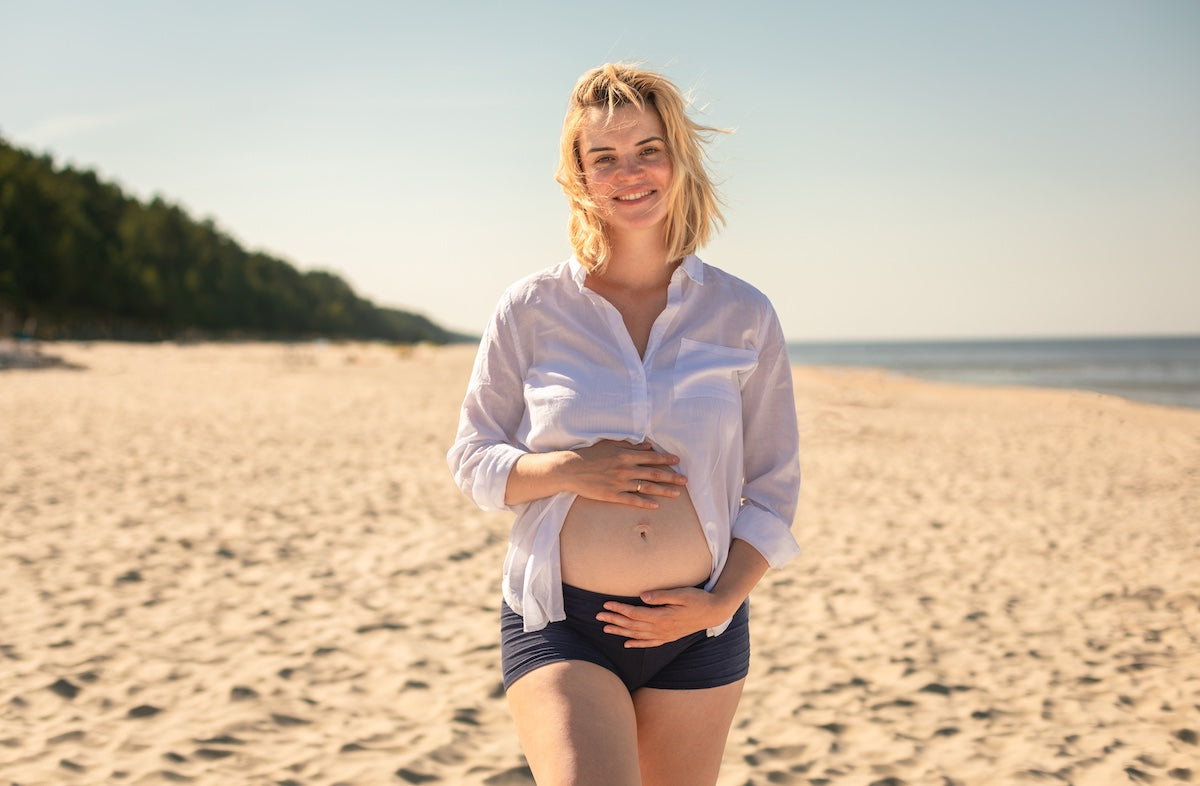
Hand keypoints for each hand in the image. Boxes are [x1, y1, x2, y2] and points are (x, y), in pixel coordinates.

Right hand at [563, 439, 687, 508]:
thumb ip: (630, 446)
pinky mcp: (612, 495)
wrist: (571, 469)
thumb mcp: (610, 445)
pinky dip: (645, 503)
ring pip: (647, 487)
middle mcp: (625, 469)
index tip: (677, 461)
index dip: (666, 459)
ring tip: (677, 494)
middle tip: (685, 480)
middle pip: (654, 473)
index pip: (651, 457)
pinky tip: (656, 506)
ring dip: (664, 490)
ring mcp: (620, 483)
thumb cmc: (590, 455)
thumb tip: (648, 446)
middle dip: (671, 477)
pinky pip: (632, 500)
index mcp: (625, 455)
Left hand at [596, 586, 735, 647]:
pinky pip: (649, 643)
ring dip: (621, 632)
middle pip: (632, 626)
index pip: (635, 614)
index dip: (619, 609)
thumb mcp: (681, 593)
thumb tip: (642, 596)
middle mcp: (661, 629)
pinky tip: (626, 644)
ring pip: (637, 635)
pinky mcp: (669, 637)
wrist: (714, 612)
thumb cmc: (698, 599)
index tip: (606, 604)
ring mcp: (665, 635)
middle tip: (598, 616)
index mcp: (662, 616)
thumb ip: (661, 595)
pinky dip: (637, 644)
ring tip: (606, 629)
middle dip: (614, 621)